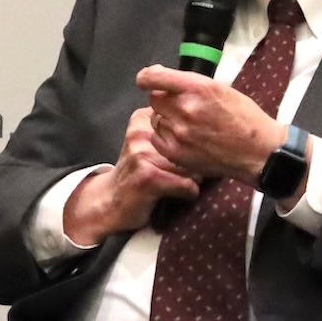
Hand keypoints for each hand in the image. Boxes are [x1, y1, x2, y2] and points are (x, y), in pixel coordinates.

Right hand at [62, 108, 201, 243]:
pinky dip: (189, 192)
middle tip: (190, 171)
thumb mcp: (149, 143)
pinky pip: (187, 184)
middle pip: (194, 143)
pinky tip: (179, 194)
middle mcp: (141, 132)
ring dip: (196, 178)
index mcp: (143, 118)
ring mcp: (142, 153)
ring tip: (183, 183)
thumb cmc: (138, 173)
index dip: (198, 138)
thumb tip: (212, 128)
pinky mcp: (147, 176)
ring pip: (194, 164)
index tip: (197, 149)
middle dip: (199, 159)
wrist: (109, 201)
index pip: (188, 121)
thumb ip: (172, 129)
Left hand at [135, 65, 283, 182]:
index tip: (146, 80)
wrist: (258, 150)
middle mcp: (185, 108)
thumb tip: (160, 78)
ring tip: (188, 125)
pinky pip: (156, 138)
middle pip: (155, 99)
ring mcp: (179, 132)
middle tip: (181, 108)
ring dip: (166, 120)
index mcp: (197, 88)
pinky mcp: (176, 152)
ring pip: (155, 119)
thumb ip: (189, 84)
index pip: (155, 78)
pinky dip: (165, 137)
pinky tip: (183, 138)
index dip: (147, 78)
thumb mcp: (220, 88)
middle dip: (164, 101)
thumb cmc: (243, 117)